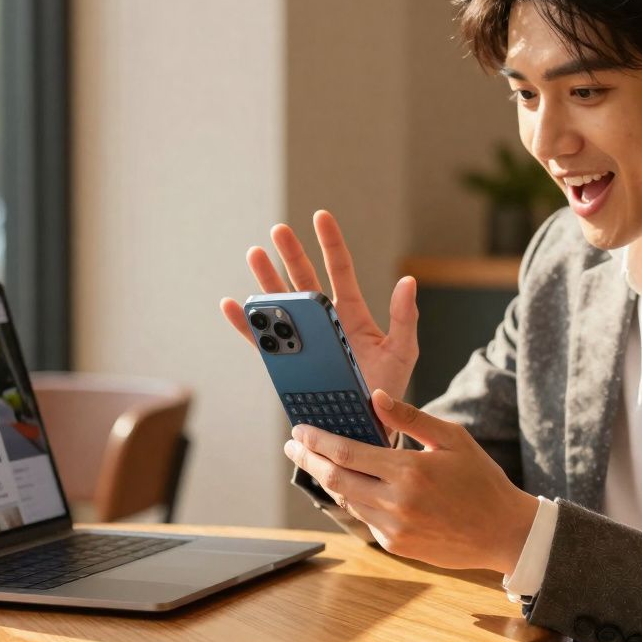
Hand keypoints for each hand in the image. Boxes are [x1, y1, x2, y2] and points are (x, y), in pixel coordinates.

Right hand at [219, 210, 418, 400]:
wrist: (365, 425)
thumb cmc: (386, 387)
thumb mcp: (403, 351)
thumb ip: (405, 318)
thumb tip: (408, 281)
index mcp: (351, 314)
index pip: (340, 270)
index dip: (331, 243)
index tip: (321, 216)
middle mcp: (323, 322)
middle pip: (304, 280)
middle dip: (291, 254)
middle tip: (279, 230)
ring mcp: (303, 341)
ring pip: (281, 303)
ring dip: (267, 280)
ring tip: (254, 255)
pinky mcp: (286, 363)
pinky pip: (262, 341)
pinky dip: (246, 324)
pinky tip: (233, 305)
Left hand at [283, 388, 537, 573]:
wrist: (503, 532)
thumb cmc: (481, 481)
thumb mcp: (452, 439)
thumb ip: (410, 418)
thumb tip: (376, 398)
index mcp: (409, 471)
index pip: (346, 453)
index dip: (317, 440)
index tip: (299, 430)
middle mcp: (396, 503)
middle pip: (335, 479)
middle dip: (308, 459)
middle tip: (293, 446)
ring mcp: (394, 528)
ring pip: (347, 500)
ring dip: (328, 480)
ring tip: (316, 462)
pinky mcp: (396, 546)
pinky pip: (364, 518)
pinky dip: (354, 500)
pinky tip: (351, 486)